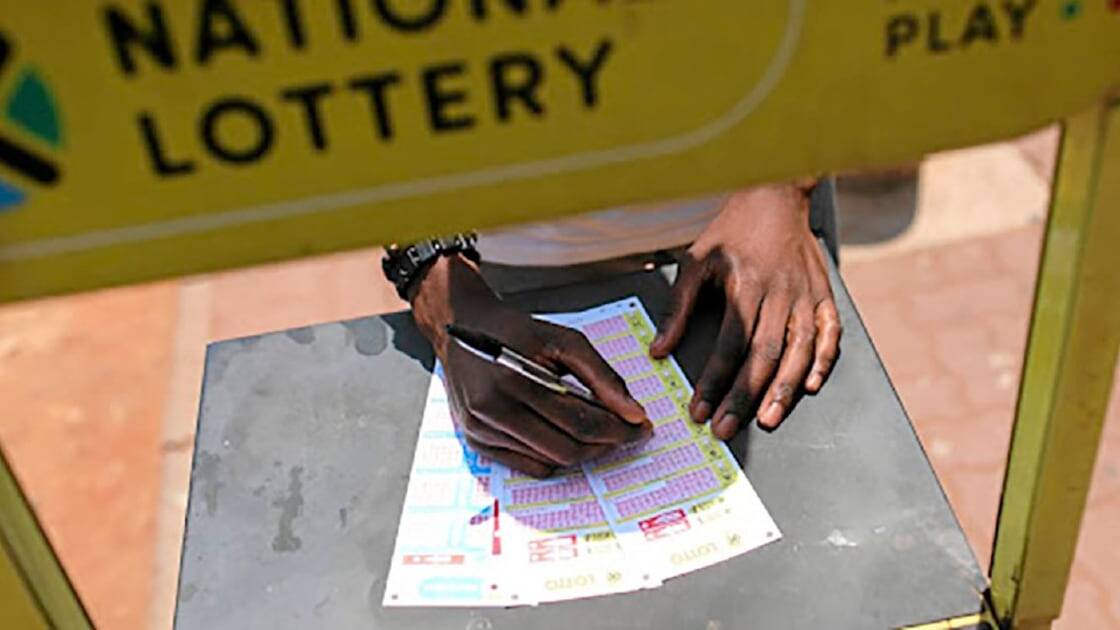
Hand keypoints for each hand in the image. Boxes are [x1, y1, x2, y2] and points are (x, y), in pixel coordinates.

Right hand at [411, 255, 651, 476]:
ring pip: (550, 461)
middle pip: (567, 448)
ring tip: (597, 432)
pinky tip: (564, 437)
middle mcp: (493, 410)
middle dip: (604, 444)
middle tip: (624, 432)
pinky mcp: (476, 441)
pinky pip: (528, 466)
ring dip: (582, 452)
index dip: (617, 429)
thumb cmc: (514, 331)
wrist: (462, 327)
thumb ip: (600, 374)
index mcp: (514, 379)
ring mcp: (481, 430)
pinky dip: (554, 458)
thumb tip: (632, 412)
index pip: (580, 421)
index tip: (640, 427)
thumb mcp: (562, 339)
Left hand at [649, 183, 840, 438]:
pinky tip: (810, 386)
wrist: (775, 193)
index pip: (731, 344)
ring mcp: (806, 294)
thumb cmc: (732, 229)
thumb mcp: (695, 260)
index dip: (714, 381)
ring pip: (799, 351)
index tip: (699, 409)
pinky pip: (829, 334)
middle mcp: (780, 292)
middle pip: (764, 355)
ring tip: (768, 420)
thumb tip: (658, 350)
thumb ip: (677, 307)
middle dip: (744, 397)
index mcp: (746, 283)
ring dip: (784, 390)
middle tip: (726, 428)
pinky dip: (823, 362)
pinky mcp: (824, 294)